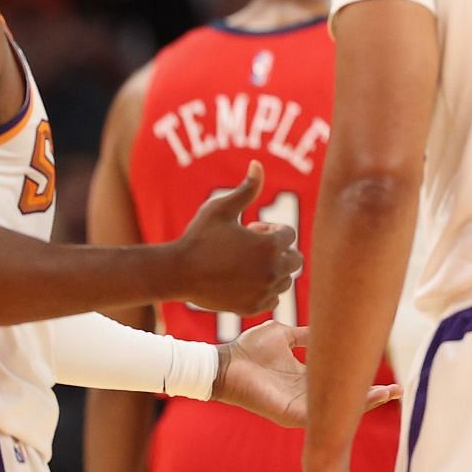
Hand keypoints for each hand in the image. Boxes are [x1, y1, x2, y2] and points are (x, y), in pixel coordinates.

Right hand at [170, 160, 300, 313]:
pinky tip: (244, 281)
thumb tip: (258, 164)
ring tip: (246, 264)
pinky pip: (273, 300)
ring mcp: (263, 292)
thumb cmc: (199, 237)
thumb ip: (246, 188)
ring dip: (273, 271)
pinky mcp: (252, 308)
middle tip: (252, 248)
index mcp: (269, 246)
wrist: (176, 273)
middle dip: (278, 250)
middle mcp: (272, 271)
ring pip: (285, 280)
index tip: (250, 230)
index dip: (270, 230)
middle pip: (295, 259)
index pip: (289, 235)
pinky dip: (264, 291)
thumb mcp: (221, 208)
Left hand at [211, 321, 401, 428]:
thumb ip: (307, 335)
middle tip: (399, 390)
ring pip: (339, 409)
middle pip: (344, 399)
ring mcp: (300, 407)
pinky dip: (344, 411)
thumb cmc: (249, 349)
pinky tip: (363, 401)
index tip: (385, 372)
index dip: (361, 377)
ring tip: (391, 394)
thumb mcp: (285, 334)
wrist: (225, 363)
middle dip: (373, 396)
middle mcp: (306, 395)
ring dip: (365, 403)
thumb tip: (327, 326)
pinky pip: (323, 415)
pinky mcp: (292, 414)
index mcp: (305, 378)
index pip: (339, 380)